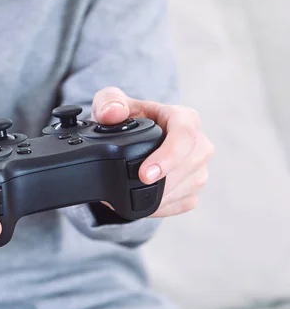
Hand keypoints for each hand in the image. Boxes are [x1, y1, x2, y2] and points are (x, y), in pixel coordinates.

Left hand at [91, 87, 213, 216]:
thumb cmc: (124, 120)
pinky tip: (144, 200)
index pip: (185, 135)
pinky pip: (184, 202)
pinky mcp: (194, 188)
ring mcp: (199, 167)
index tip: (144, 174)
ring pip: (189, 187)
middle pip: (190, 164)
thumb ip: (108, 102)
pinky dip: (162, 206)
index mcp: (183, 117)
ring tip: (133, 193)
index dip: (167, 156)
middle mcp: (198, 143)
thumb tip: (112, 113)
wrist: (127, 144)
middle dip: (162, 181)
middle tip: (133, 188)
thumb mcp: (110, 104)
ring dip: (161, 195)